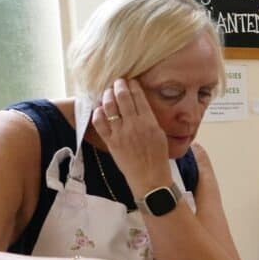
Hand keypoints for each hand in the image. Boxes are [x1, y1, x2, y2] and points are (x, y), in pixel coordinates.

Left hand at [90, 78, 171, 196]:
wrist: (150, 178)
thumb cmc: (158, 158)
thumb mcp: (160, 135)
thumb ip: (150, 120)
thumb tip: (141, 107)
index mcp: (149, 122)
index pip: (138, 97)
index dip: (133, 85)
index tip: (131, 80)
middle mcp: (134, 124)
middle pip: (123, 97)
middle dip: (119, 85)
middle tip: (117, 81)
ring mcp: (120, 133)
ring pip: (109, 106)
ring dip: (107, 95)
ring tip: (108, 91)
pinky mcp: (111, 141)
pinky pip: (99, 122)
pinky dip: (98, 112)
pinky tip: (99, 109)